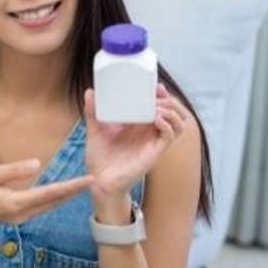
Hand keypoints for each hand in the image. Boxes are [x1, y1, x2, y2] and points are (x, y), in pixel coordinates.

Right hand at [0, 159, 93, 226]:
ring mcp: (21, 217)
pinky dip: (54, 199)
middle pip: (54, 202)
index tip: (88, 180)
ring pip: (49, 206)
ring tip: (81, 186)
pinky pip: (42, 207)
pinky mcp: (18, 216)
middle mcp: (22, 213)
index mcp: (16, 202)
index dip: (71, 186)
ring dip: (65, 197)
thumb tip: (37, 164)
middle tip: (93, 181)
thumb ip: (14, 170)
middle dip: (73, 192)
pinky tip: (61, 194)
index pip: (50, 193)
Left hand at [83, 83, 188, 205]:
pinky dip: (167, 125)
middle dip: (169, 100)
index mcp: (139, 125)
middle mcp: (149, 132)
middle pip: (173, 112)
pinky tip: (156, 119)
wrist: (99, 181)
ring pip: (178, 123)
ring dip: (171, 111)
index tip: (156, 86)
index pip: (159, 106)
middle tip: (157, 94)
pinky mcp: (154, 153)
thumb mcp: (95, 129)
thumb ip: (93, 111)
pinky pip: (169, 137)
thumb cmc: (100, 158)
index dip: (162, 95)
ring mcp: (153, 142)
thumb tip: (90, 91)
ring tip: (157, 107)